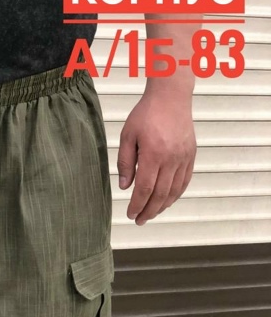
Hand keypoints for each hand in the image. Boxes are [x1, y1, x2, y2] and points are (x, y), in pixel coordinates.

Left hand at [117, 88, 196, 225]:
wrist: (171, 96)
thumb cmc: (146, 114)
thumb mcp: (128, 136)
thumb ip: (125, 162)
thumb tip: (125, 187)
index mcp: (153, 153)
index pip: (145, 188)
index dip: (137, 205)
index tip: (130, 214)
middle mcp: (171, 158)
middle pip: (161, 194)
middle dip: (149, 211)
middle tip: (139, 220)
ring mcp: (184, 157)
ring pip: (174, 190)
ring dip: (163, 206)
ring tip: (151, 214)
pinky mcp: (191, 155)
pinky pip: (185, 181)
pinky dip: (176, 194)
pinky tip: (167, 201)